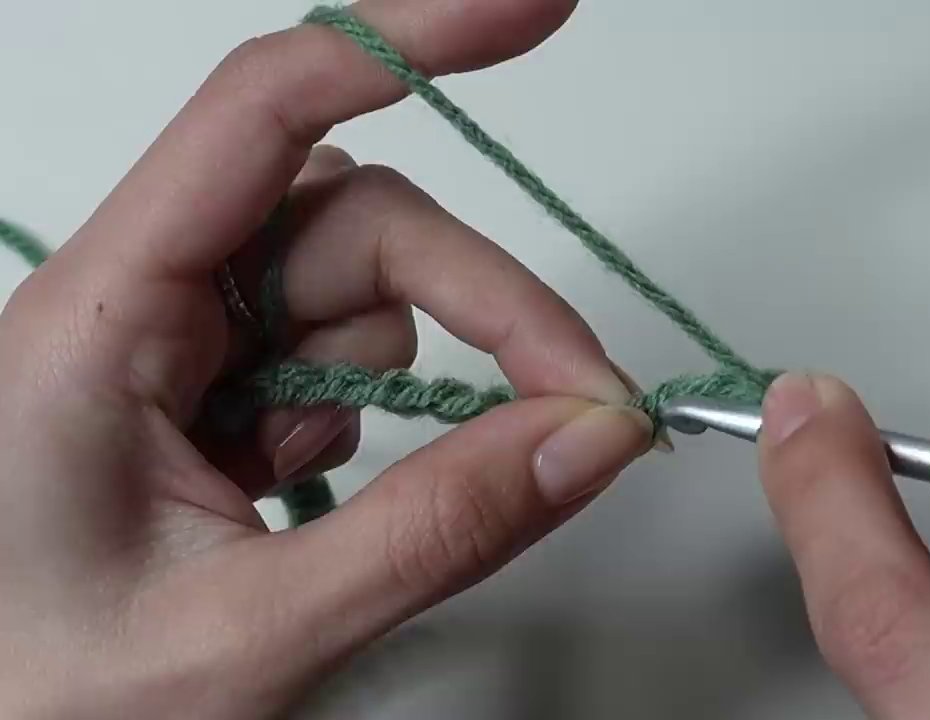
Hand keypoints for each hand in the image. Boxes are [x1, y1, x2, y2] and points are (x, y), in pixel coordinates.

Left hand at [0, 1, 655, 715]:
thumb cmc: (35, 699)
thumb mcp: (248, 630)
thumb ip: (431, 532)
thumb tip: (590, 436)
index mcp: (97, 317)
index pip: (264, 110)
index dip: (407, 38)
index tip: (534, 9)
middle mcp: (136, 292)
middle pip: (360, 219)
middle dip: (484, 305)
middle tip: (582, 407)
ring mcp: (175, 330)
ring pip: (359, 283)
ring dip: (405, 374)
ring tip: (321, 498)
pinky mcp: (207, 372)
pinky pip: (336, 344)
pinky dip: (365, 407)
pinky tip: (294, 489)